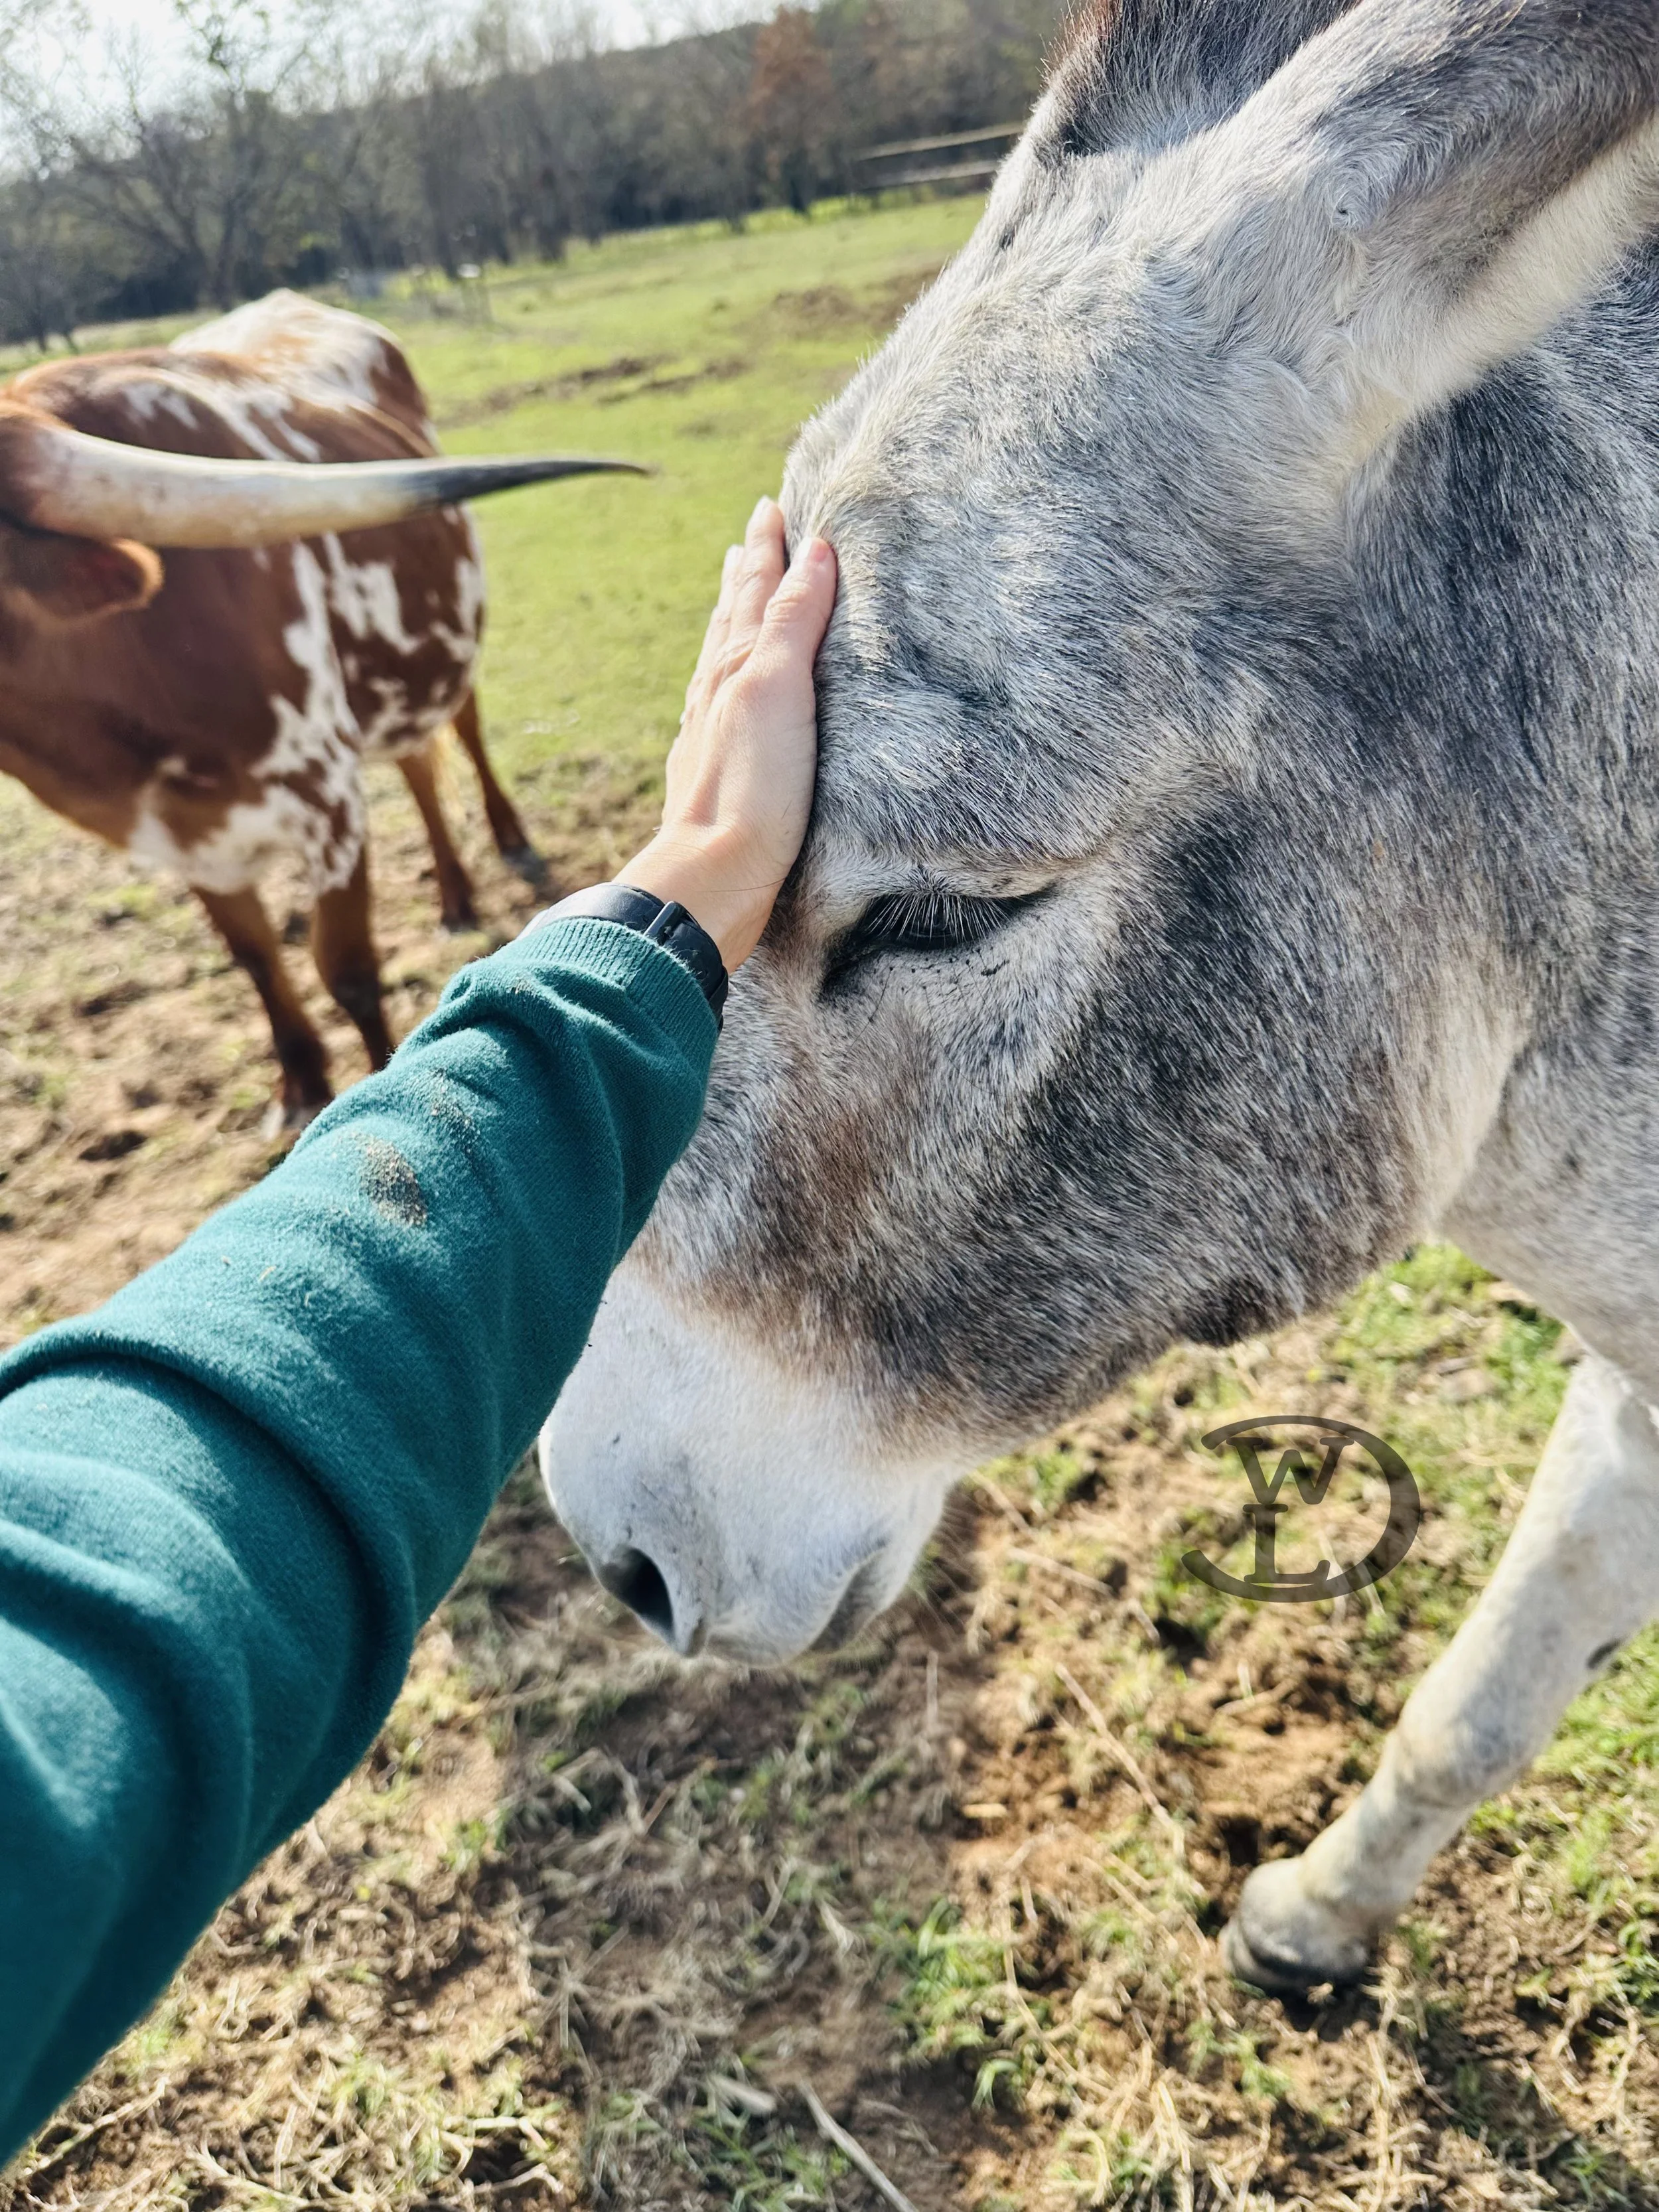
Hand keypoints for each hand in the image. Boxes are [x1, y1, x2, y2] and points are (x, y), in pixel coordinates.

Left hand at [619, 496, 836, 971]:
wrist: (713, 876)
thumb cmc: (751, 785)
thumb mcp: (779, 687)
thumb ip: (792, 618)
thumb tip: (812, 550)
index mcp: (734, 662)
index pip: (754, 588)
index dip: (767, 547)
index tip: (772, 505)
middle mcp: (716, 689)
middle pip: (732, 615)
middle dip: (747, 572)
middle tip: (752, 534)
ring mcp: (712, 731)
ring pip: (722, 656)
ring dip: (733, 618)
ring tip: (735, 591)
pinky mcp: (717, 771)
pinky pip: (724, 703)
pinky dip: (731, 676)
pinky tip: (726, 689)